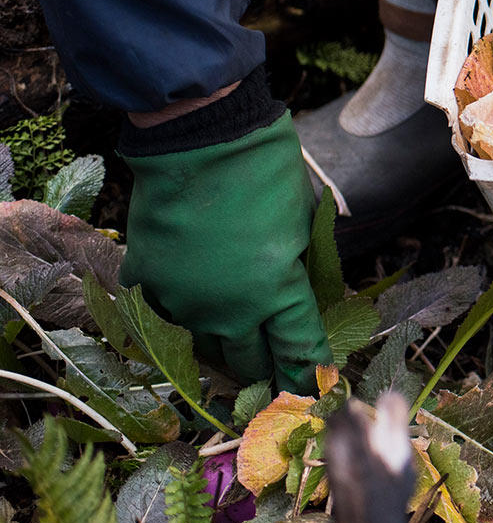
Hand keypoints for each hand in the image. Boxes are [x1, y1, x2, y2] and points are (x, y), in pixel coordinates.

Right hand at [119, 114, 329, 392]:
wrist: (200, 138)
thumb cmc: (265, 172)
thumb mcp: (303, 223)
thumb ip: (300, 269)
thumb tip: (303, 295)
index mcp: (275, 294)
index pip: (298, 349)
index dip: (308, 370)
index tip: (316, 383)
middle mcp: (226, 311)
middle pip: (249, 362)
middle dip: (266, 372)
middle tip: (275, 377)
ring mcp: (181, 301)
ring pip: (203, 349)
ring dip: (223, 352)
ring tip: (236, 357)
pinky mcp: (146, 284)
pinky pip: (162, 318)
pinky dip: (179, 320)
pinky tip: (192, 317)